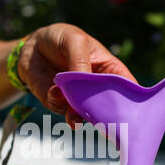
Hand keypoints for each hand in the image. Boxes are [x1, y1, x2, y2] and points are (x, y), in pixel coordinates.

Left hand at [18, 23, 136, 128]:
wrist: (31, 47)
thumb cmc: (60, 39)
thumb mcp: (75, 41)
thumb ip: (81, 61)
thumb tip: (84, 85)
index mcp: (110, 71)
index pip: (128, 88)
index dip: (132, 102)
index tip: (133, 113)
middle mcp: (96, 89)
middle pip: (108, 109)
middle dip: (107, 118)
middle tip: (106, 126)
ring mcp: (78, 99)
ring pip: (85, 115)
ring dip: (80, 116)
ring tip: (75, 115)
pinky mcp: (58, 104)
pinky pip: (61, 109)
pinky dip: (58, 102)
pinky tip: (55, 90)